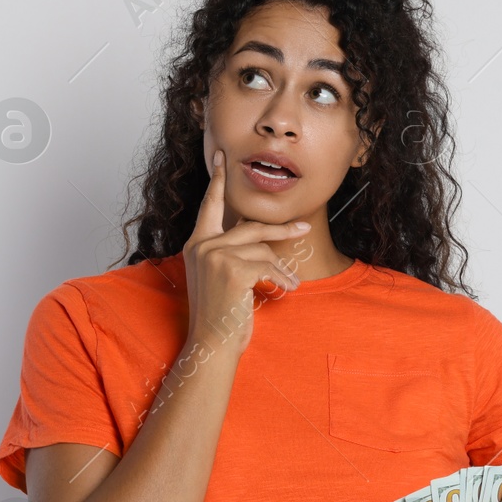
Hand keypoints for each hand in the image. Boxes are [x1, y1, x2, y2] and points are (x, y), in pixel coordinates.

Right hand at [182, 147, 308, 354]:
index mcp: (196, 244)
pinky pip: (268, 265)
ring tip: (289, 284)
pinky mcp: (232, 269)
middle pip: (251, 226)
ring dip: (282, 268)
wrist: (213, 344)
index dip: (218, 182)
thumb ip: (231, 251)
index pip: (209, 206)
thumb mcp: (222, 276)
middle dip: (281, 228)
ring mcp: (215, 256)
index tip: (222, 157)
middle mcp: (202, 246)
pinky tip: (286, 290)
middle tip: (304, 226)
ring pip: (263, 248)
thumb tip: (261, 234)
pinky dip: (282, 278)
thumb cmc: (221, 313)